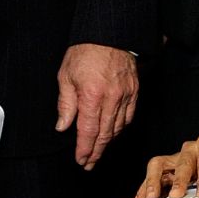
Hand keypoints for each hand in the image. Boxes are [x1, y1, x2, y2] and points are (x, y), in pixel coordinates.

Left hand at [55, 43, 138, 169]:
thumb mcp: (66, 76)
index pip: (88, 131)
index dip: (84, 149)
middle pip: (105, 134)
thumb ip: (66, 104)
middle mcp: (111, 99)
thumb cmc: (84, 53)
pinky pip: (129, 115)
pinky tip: (113, 132)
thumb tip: (63, 127)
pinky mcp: (135, 90)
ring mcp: (126, 95)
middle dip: (96, 152)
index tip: (81, 160)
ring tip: (98, 151)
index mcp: (92, 96)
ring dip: (108, 142)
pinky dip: (121, 127)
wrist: (109, 33)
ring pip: (118, 127)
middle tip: (89, 164)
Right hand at [133, 133, 198, 197]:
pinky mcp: (169, 171)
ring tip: (150, 196)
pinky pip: (154, 176)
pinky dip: (145, 187)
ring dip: (153, 180)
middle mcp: (191, 149)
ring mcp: (178, 159)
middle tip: (176, 195)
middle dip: (179, 179)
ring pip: (160, 164)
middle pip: (182, 161)